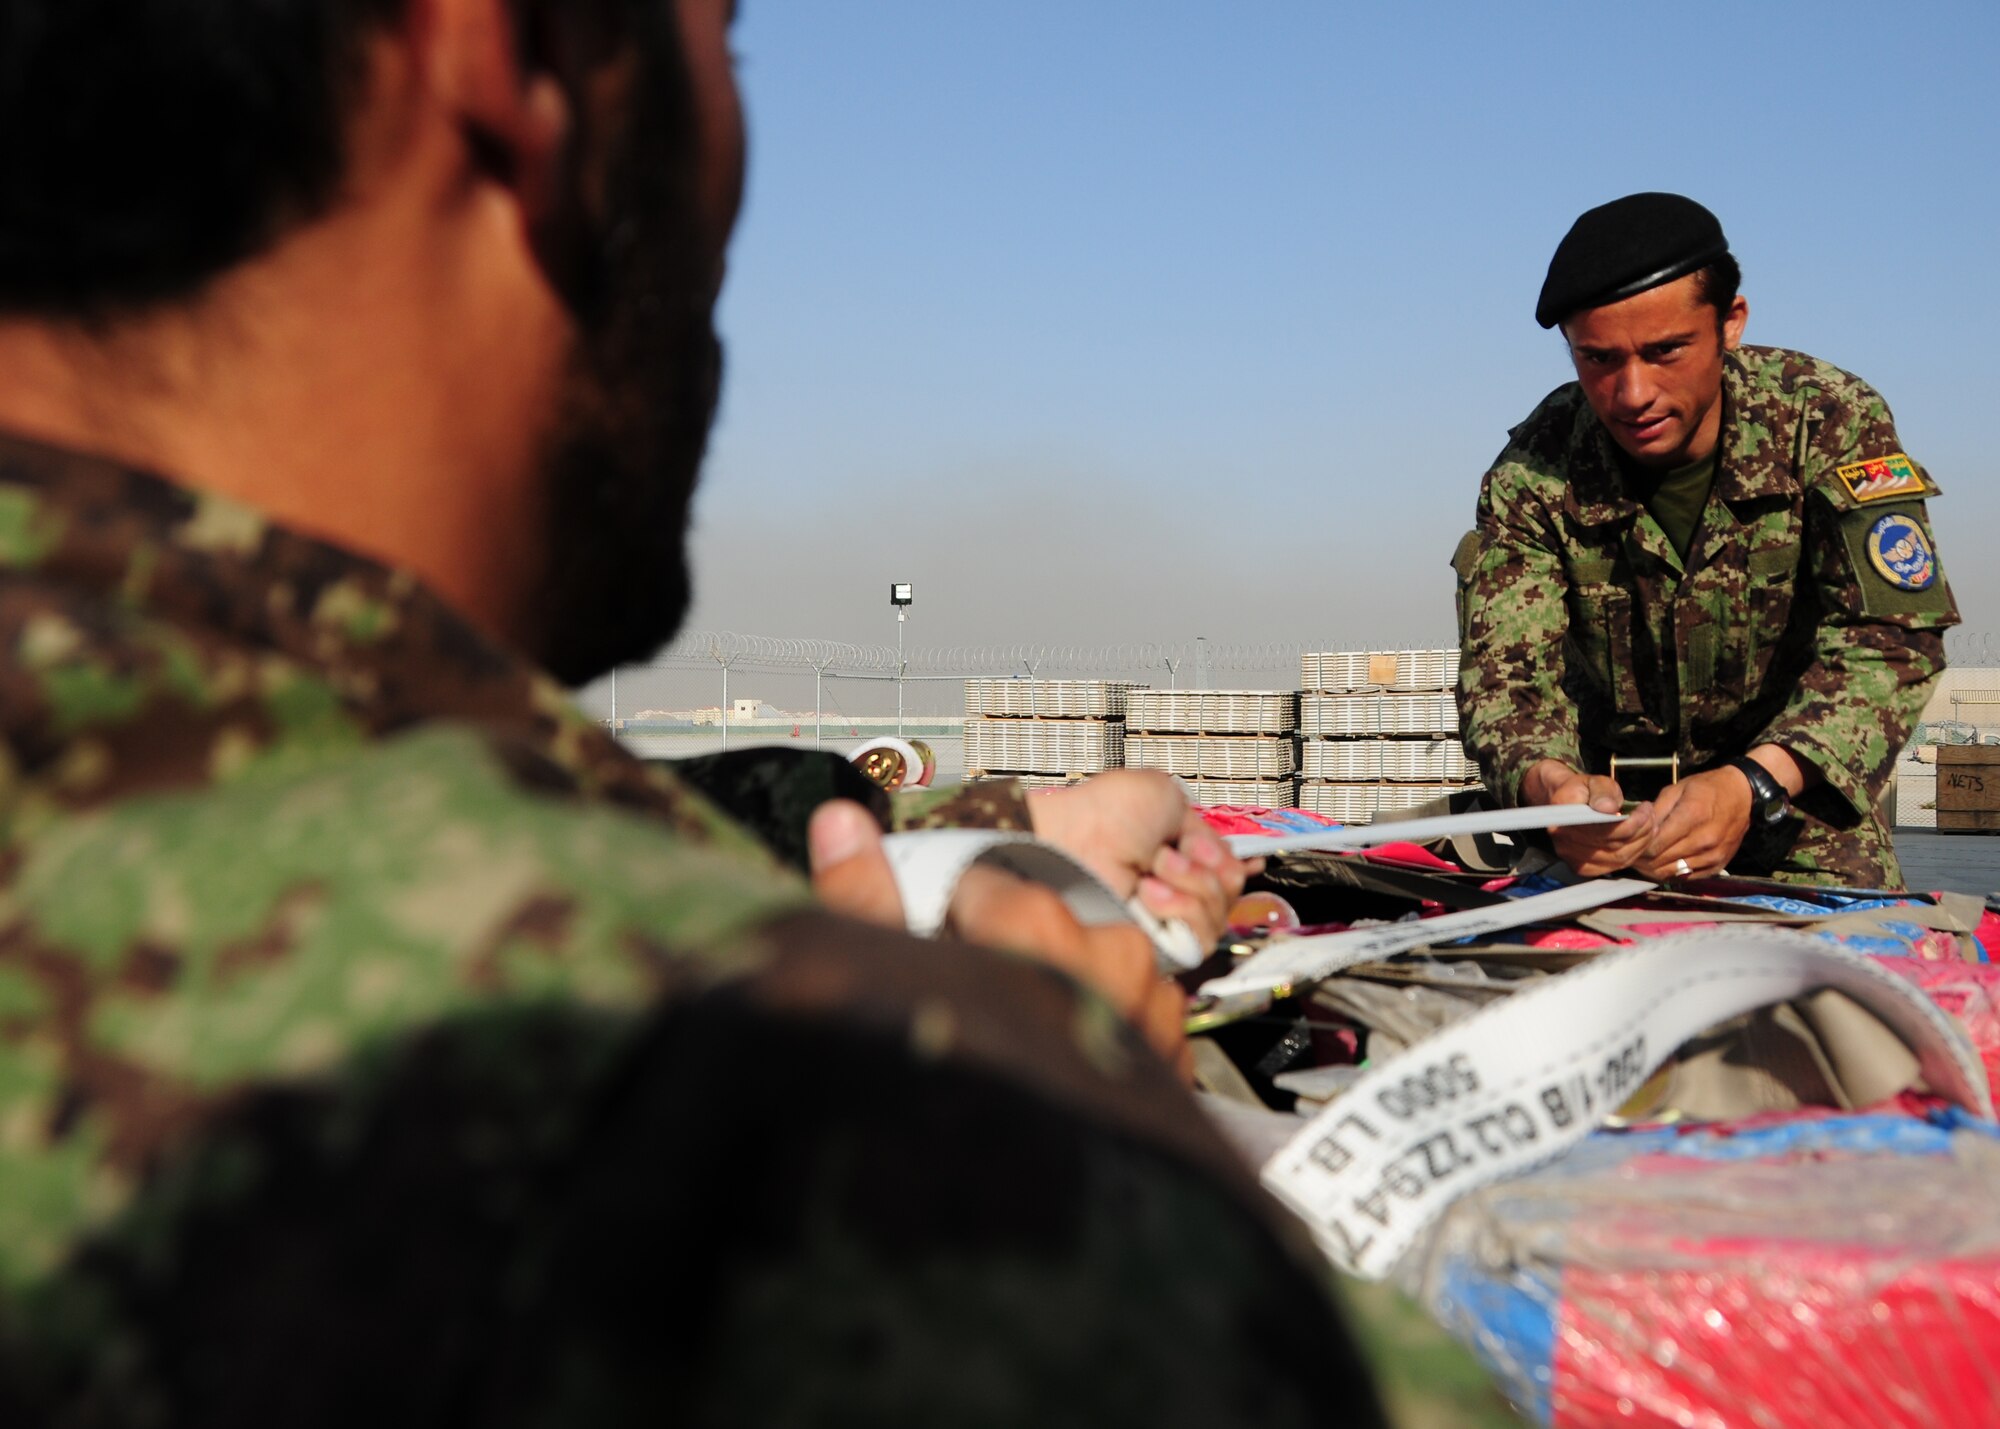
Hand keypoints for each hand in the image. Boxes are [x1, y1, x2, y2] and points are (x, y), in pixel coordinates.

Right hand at [808, 800, 1190, 1076]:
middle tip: (974, 1005)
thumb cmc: (968, 1101)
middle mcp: (1112, 957)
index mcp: (1040, 926)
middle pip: (1046, 924)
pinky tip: (1062, 1075)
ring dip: (1062, 991)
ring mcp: (1151, 1013)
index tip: (930, 949)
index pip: (987, 883)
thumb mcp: (890, 986)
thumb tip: (840, 822)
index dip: (950, 915)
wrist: (1056, 1219)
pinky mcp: (1174, 1065)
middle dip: (1008, 952)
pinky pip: (1133, 1021)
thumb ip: (863, 900)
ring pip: (1097, 969)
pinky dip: (1101, 1034)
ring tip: (1018, 1049)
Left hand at [1028, 770, 1260, 948]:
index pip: (1227, 869)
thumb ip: (1207, 828)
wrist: (1075, 842)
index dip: (1233, 863)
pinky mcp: (1161, 944)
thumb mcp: (1167, 796)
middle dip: (1208, 865)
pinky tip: (1150, 893)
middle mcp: (1174, 884)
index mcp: (1177, 850)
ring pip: (1221, 912)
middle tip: (1170, 852)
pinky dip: (1180, 906)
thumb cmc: (1103, 814)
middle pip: (1232, 890)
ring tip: (1153, 869)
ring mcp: (1167, 915)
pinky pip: (1202, 936)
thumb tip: (1231, 858)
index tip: (1239, 856)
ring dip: (1192, 882)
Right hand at [1520, 758, 1655, 876]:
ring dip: (1641, 842)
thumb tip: (1609, 808)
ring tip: (1650, 824)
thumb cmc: (1585, 790)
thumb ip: (1602, 792)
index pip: (1601, 829)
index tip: (1645, 809)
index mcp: (1563, 817)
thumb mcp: (1594, 782)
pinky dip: (1634, 853)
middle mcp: (1563, 842)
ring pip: (1617, 858)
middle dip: (1640, 831)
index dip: (1629, 823)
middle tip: (1650, 813)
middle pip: (1612, 846)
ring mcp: (1572, 858)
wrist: (1569, 802)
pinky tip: (1642, 839)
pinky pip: (1615, 866)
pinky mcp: (1583, 867)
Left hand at [1637, 768, 1752, 879]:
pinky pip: (1688, 877)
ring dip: (1654, 868)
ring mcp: (1713, 855)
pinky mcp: (1718, 865)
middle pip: (1660, 861)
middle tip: (1631, 854)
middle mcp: (1704, 840)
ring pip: (1672, 872)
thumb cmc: (1706, 788)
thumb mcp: (1677, 789)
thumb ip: (1656, 811)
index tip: (1629, 844)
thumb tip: (1638, 829)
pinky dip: (1672, 872)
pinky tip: (1664, 863)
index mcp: (1692, 816)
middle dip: (1642, 859)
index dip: (1637, 847)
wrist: (1743, 795)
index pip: (1654, 844)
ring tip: (1644, 860)